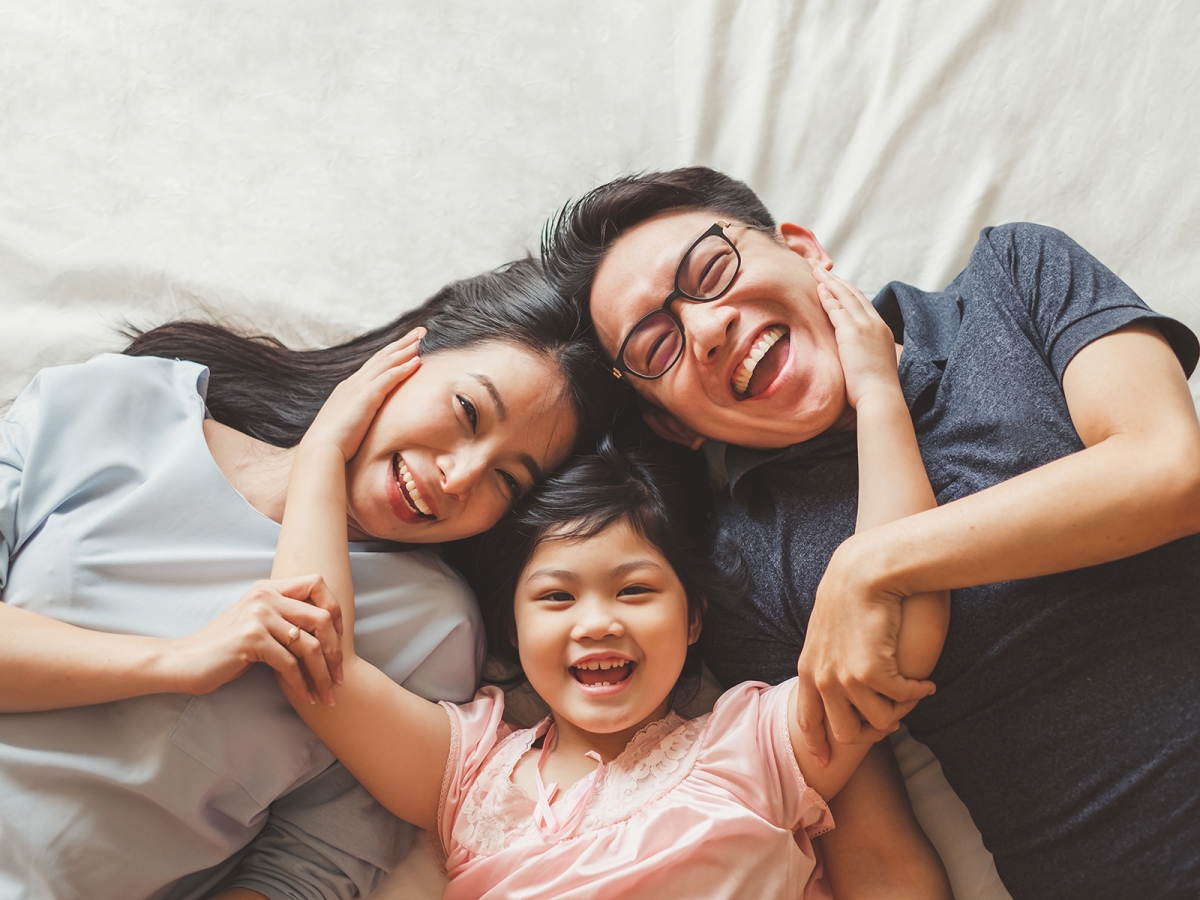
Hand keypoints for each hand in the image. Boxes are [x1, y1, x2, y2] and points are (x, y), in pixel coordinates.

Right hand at [163, 575, 344, 704]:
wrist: (184, 661)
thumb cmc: (226, 648)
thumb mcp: (258, 623)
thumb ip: (285, 618)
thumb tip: (329, 631)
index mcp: (269, 588)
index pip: (317, 583)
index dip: (335, 609)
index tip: (340, 637)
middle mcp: (265, 596)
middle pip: (321, 618)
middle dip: (335, 651)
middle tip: (339, 677)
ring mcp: (258, 616)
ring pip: (310, 645)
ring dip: (322, 675)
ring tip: (327, 695)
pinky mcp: (251, 640)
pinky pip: (290, 664)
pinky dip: (302, 684)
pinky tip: (306, 697)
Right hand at [303, 328, 423, 462]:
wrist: (321, 449)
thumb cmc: (333, 444)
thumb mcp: (347, 424)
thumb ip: (357, 417)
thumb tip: (366, 422)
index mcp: (349, 389)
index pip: (373, 365)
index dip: (391, 353)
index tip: (406, 344)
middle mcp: (353, 383)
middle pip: (382, 357)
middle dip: (401, 343)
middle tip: (420, 331)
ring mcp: (359, 388)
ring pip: (386, 362)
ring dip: (406, 349)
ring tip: (422, 339)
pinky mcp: (366, 397)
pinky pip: (388, 377)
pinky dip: (403, 368)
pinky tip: (417, 362)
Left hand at [795, 537, 935, 764]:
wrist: (864, 571)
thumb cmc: (850, 594)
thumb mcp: (826, 631)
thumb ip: (827, 658)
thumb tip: (838, 680)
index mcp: (808, 670)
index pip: (808, 720)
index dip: (818, 745)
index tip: (825, 765)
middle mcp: (822, 680)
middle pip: (846, 733)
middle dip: (872, 733)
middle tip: (893, 721)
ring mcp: (845, 680)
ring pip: (880, 722)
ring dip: (900, 711)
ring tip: (912, 693)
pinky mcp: (872, 673)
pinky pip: (902, 700)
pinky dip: (918, 692)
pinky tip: (927, 683)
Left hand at [814, 267, 900, 408]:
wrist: (880, 396)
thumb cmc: (875, 389)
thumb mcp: (873, 363)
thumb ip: (865, 352)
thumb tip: (855, 355)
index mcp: (881, 330)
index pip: (864, 304)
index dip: (849, 292)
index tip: (837, 284)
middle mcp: (875, 324)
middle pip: (855, 294)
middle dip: (838, 281)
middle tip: (823, 271)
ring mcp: (865, 326)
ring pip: (846, 296)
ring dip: (830, 282)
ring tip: (817, 272)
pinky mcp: (852, 332)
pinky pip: (837, 309)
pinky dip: (827, 296)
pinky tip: (818, 288)